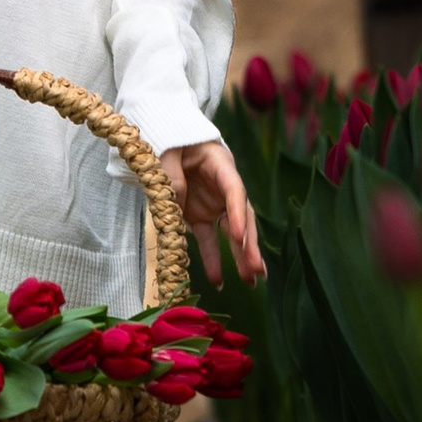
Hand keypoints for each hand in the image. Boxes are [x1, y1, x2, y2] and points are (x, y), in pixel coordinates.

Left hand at [160, 137, 262, 288]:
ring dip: (240, 257)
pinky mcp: (199, 217)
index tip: (238, 236)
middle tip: (256, 269)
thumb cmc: (171, 139)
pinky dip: (213, 260)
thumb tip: (177, 198)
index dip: (237, 213)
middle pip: (242, 217)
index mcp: (221, 165)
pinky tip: (217, 281)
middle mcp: (224, 188)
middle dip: (249, 244)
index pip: (234, 191)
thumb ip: (172, 172)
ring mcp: (213, 204)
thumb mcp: (168, 149)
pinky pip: (208, 241)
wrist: (165, 140)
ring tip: (251, 281)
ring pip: (232, 233)